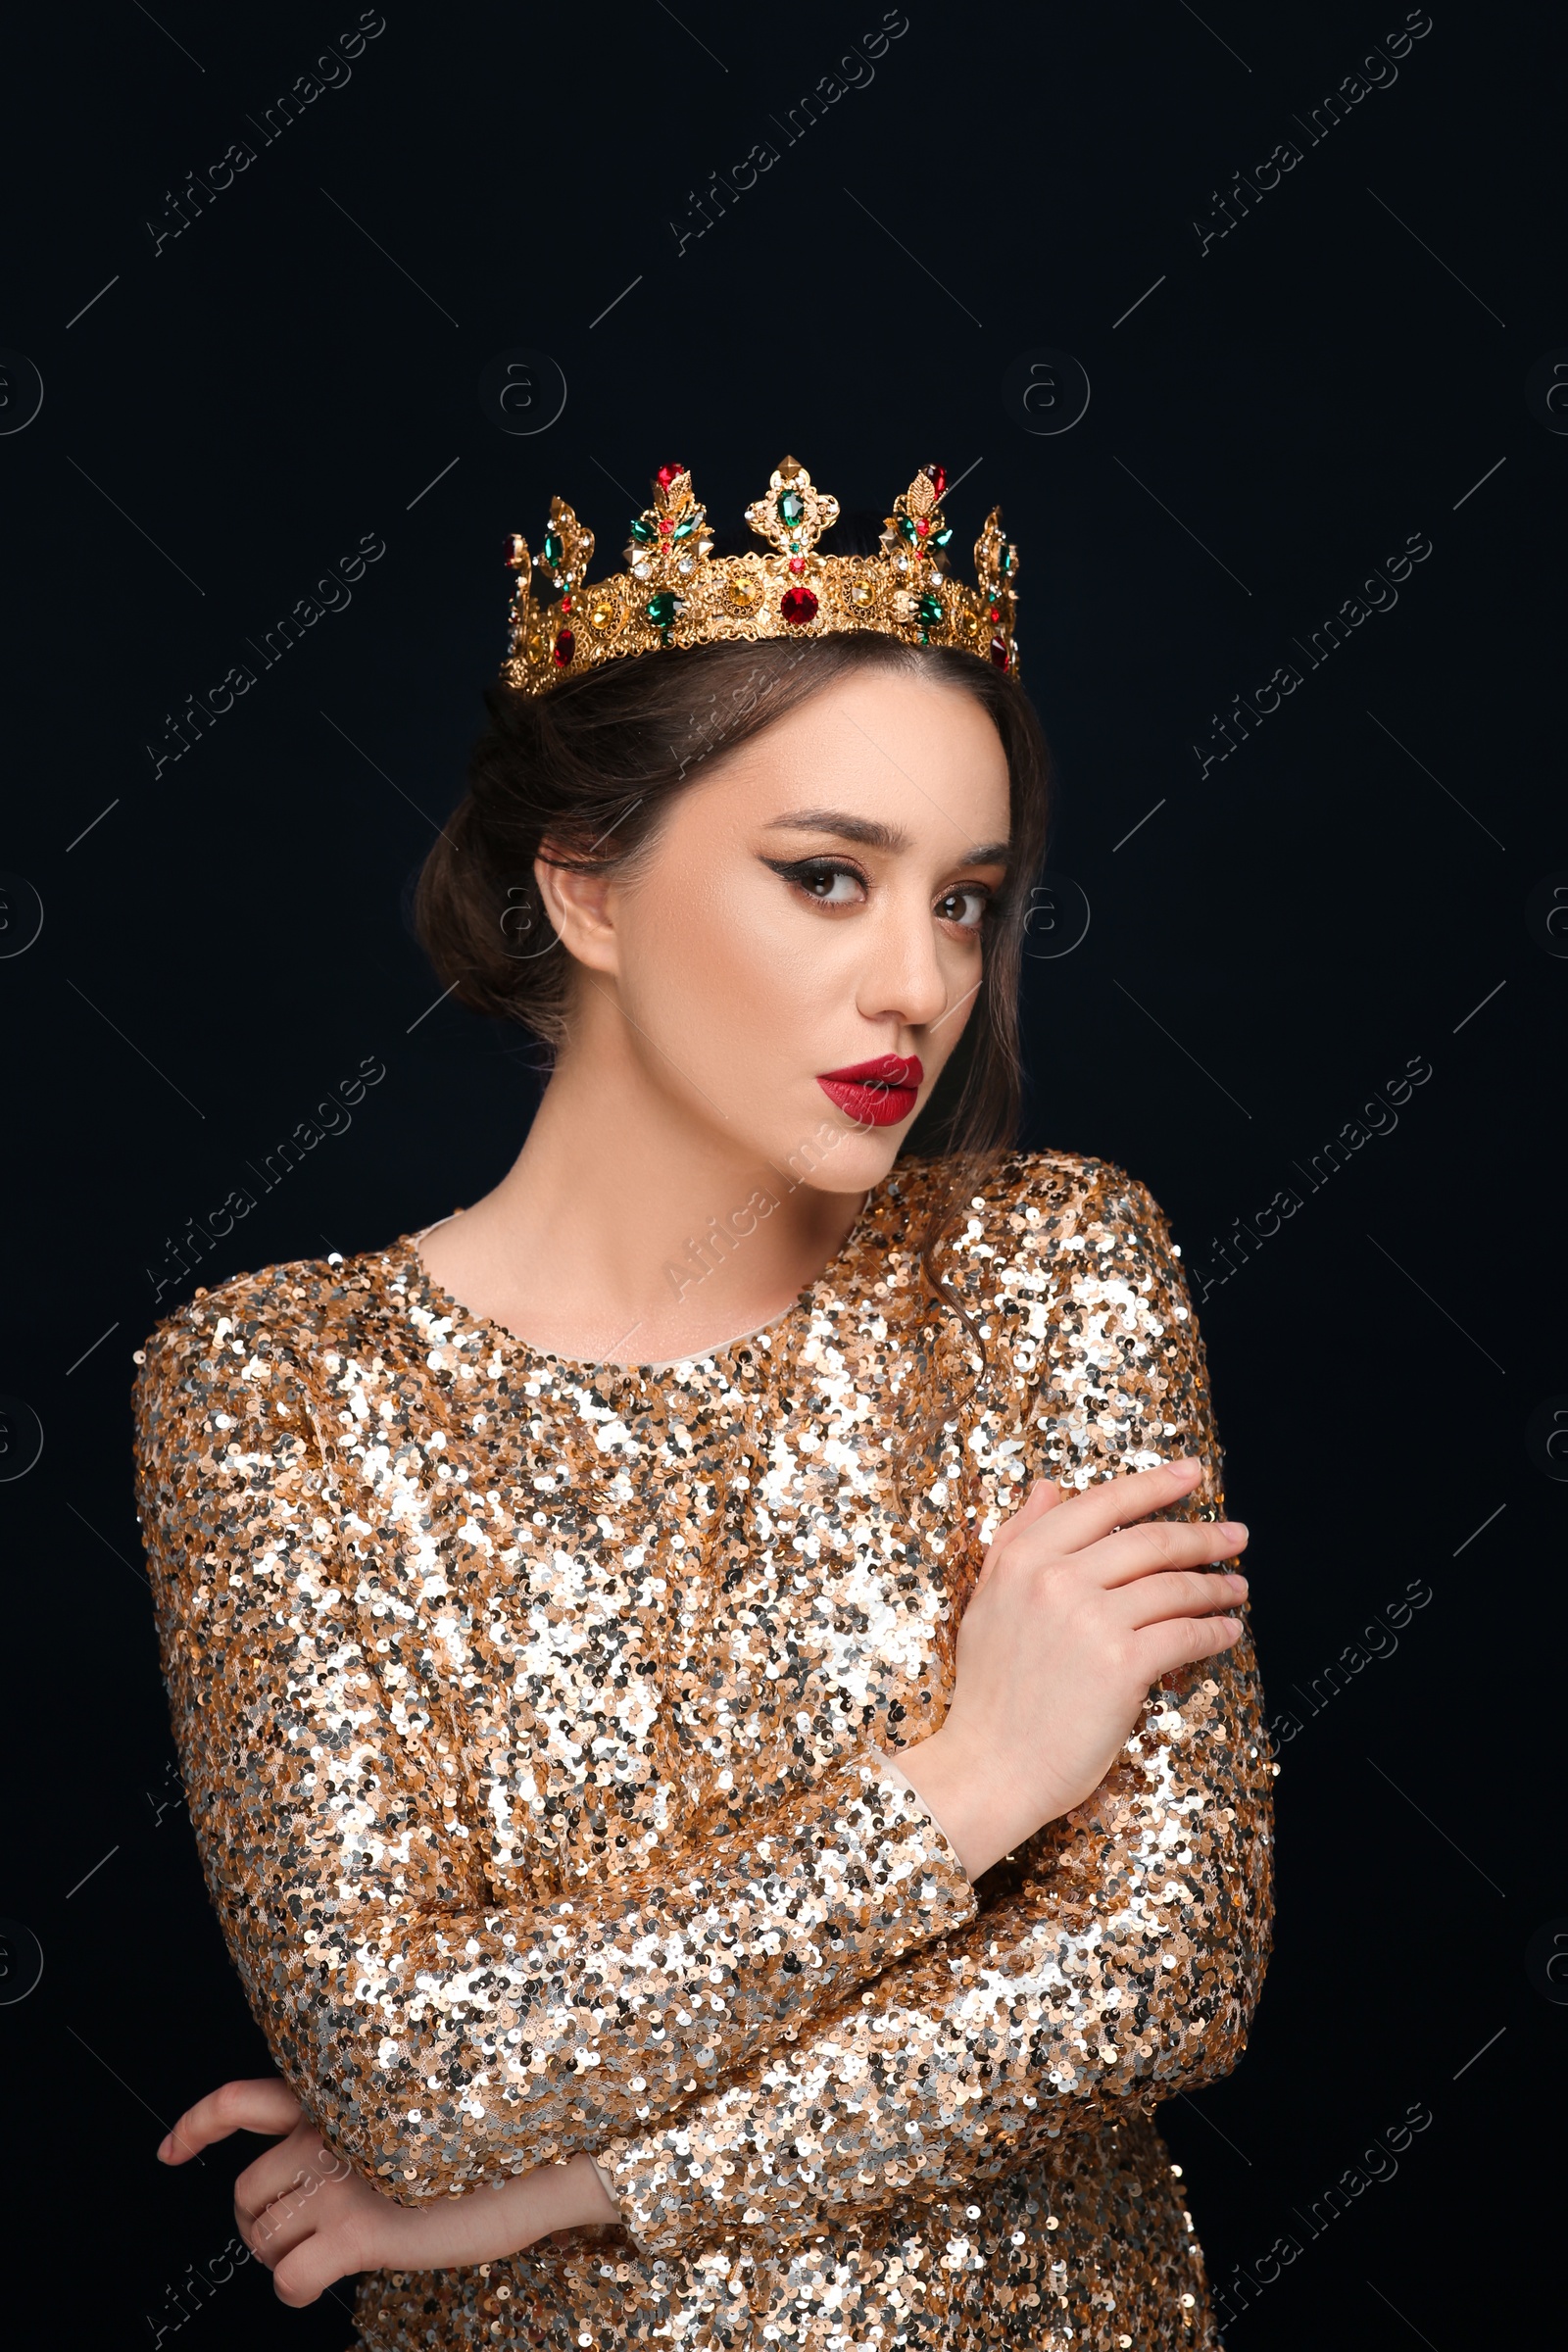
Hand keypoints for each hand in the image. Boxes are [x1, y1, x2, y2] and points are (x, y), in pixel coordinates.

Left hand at [158, 2078, 618, 2304]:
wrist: (542, 2165)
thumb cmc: (483, 2147)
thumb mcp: (408, 2119)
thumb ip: (353, 2128)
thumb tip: (307, 2173)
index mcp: (340, 2094)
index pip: (243, 2100)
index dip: (196, 2125)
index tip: (166, 2152)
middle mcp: (332, 2129)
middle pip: (246, 2190)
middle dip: (259, 2224)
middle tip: (297, 2236)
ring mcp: (343, 2179)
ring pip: (262, 2237)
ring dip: (283, 2257)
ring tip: (328, 2254)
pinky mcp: (359, 2231)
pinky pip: (288, 2280)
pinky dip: (299, 2290)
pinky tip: (330, 2281)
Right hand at [894, 1456, 1247, 1878]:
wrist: (990, 1766)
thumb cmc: (990, 1690)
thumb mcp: (989, 1600)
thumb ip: (1016, 1538)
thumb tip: (1047, 1487)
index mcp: (1024, 1557)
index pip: (1102, 1503)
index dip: (1154, 1485)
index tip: (1192, 1474)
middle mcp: (1058, 1579)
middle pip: (1149, 1540)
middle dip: (1202, 1536)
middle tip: (1235, 1535)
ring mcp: (1092, 1620)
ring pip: (1173, 1586)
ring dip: (1216, 1585)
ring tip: (1236, 1587)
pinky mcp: (1122, 1665)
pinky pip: (1184, 1634)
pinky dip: (1214, 1631)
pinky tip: (1227, 1631)